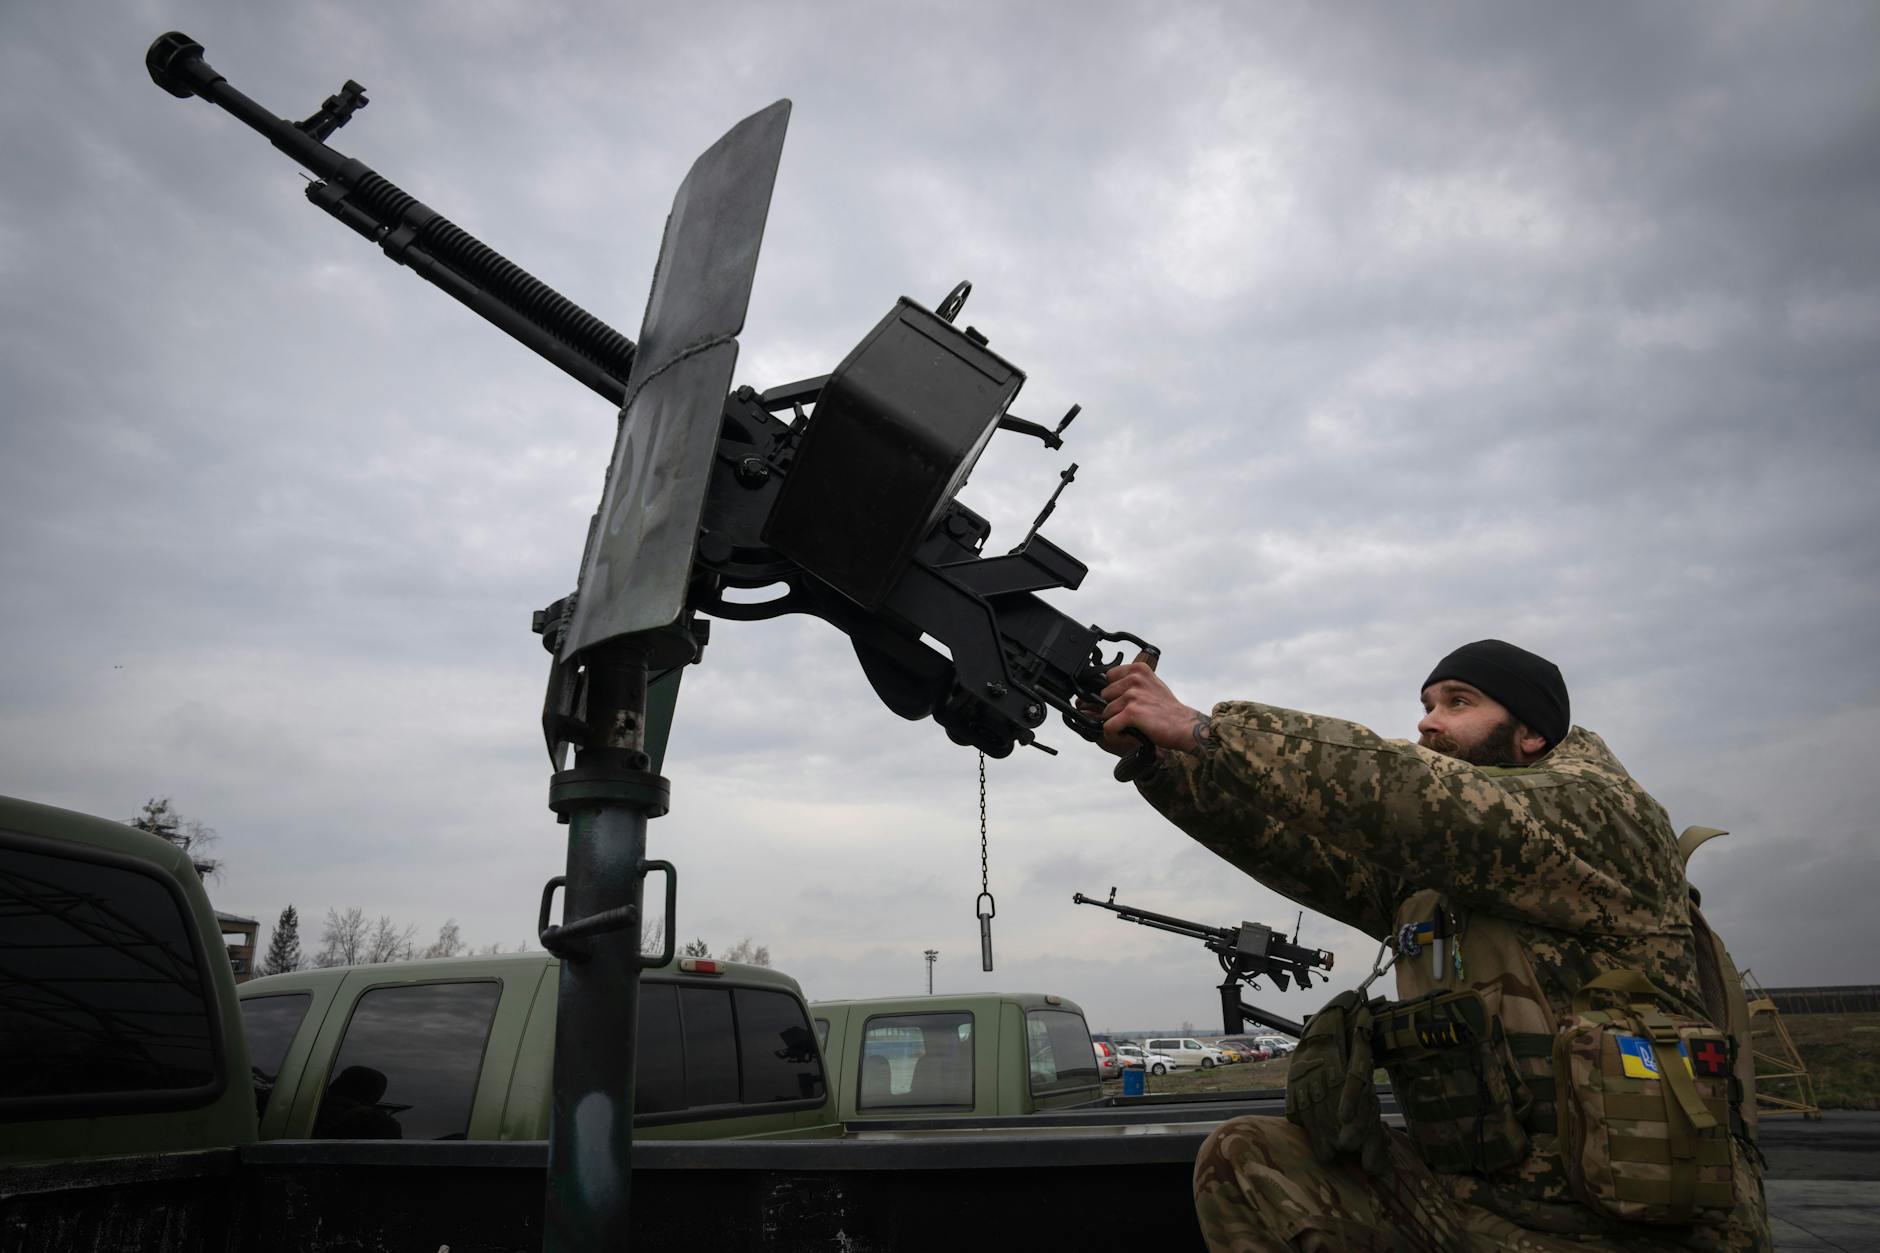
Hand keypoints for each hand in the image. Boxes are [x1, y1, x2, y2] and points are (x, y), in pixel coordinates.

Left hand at [1084, 652, 1204, 755]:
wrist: (1185, 726)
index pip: (1109, 677)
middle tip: (1129, 717)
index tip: (1124, 702)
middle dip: (1114, 708)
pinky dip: (1114, 735)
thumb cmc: (1168, 710)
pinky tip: (1126, 735)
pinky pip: (1109, 726)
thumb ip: (1131, 683)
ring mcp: (1133, 695)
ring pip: (1106, 712)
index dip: (1114, 692)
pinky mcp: (1131, 712)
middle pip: (1104, 696)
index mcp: (1139, 669)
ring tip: (1131, 726)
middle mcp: (1135, 679)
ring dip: (1115, 723)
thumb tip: (1107, 689)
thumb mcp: (1151, 685)